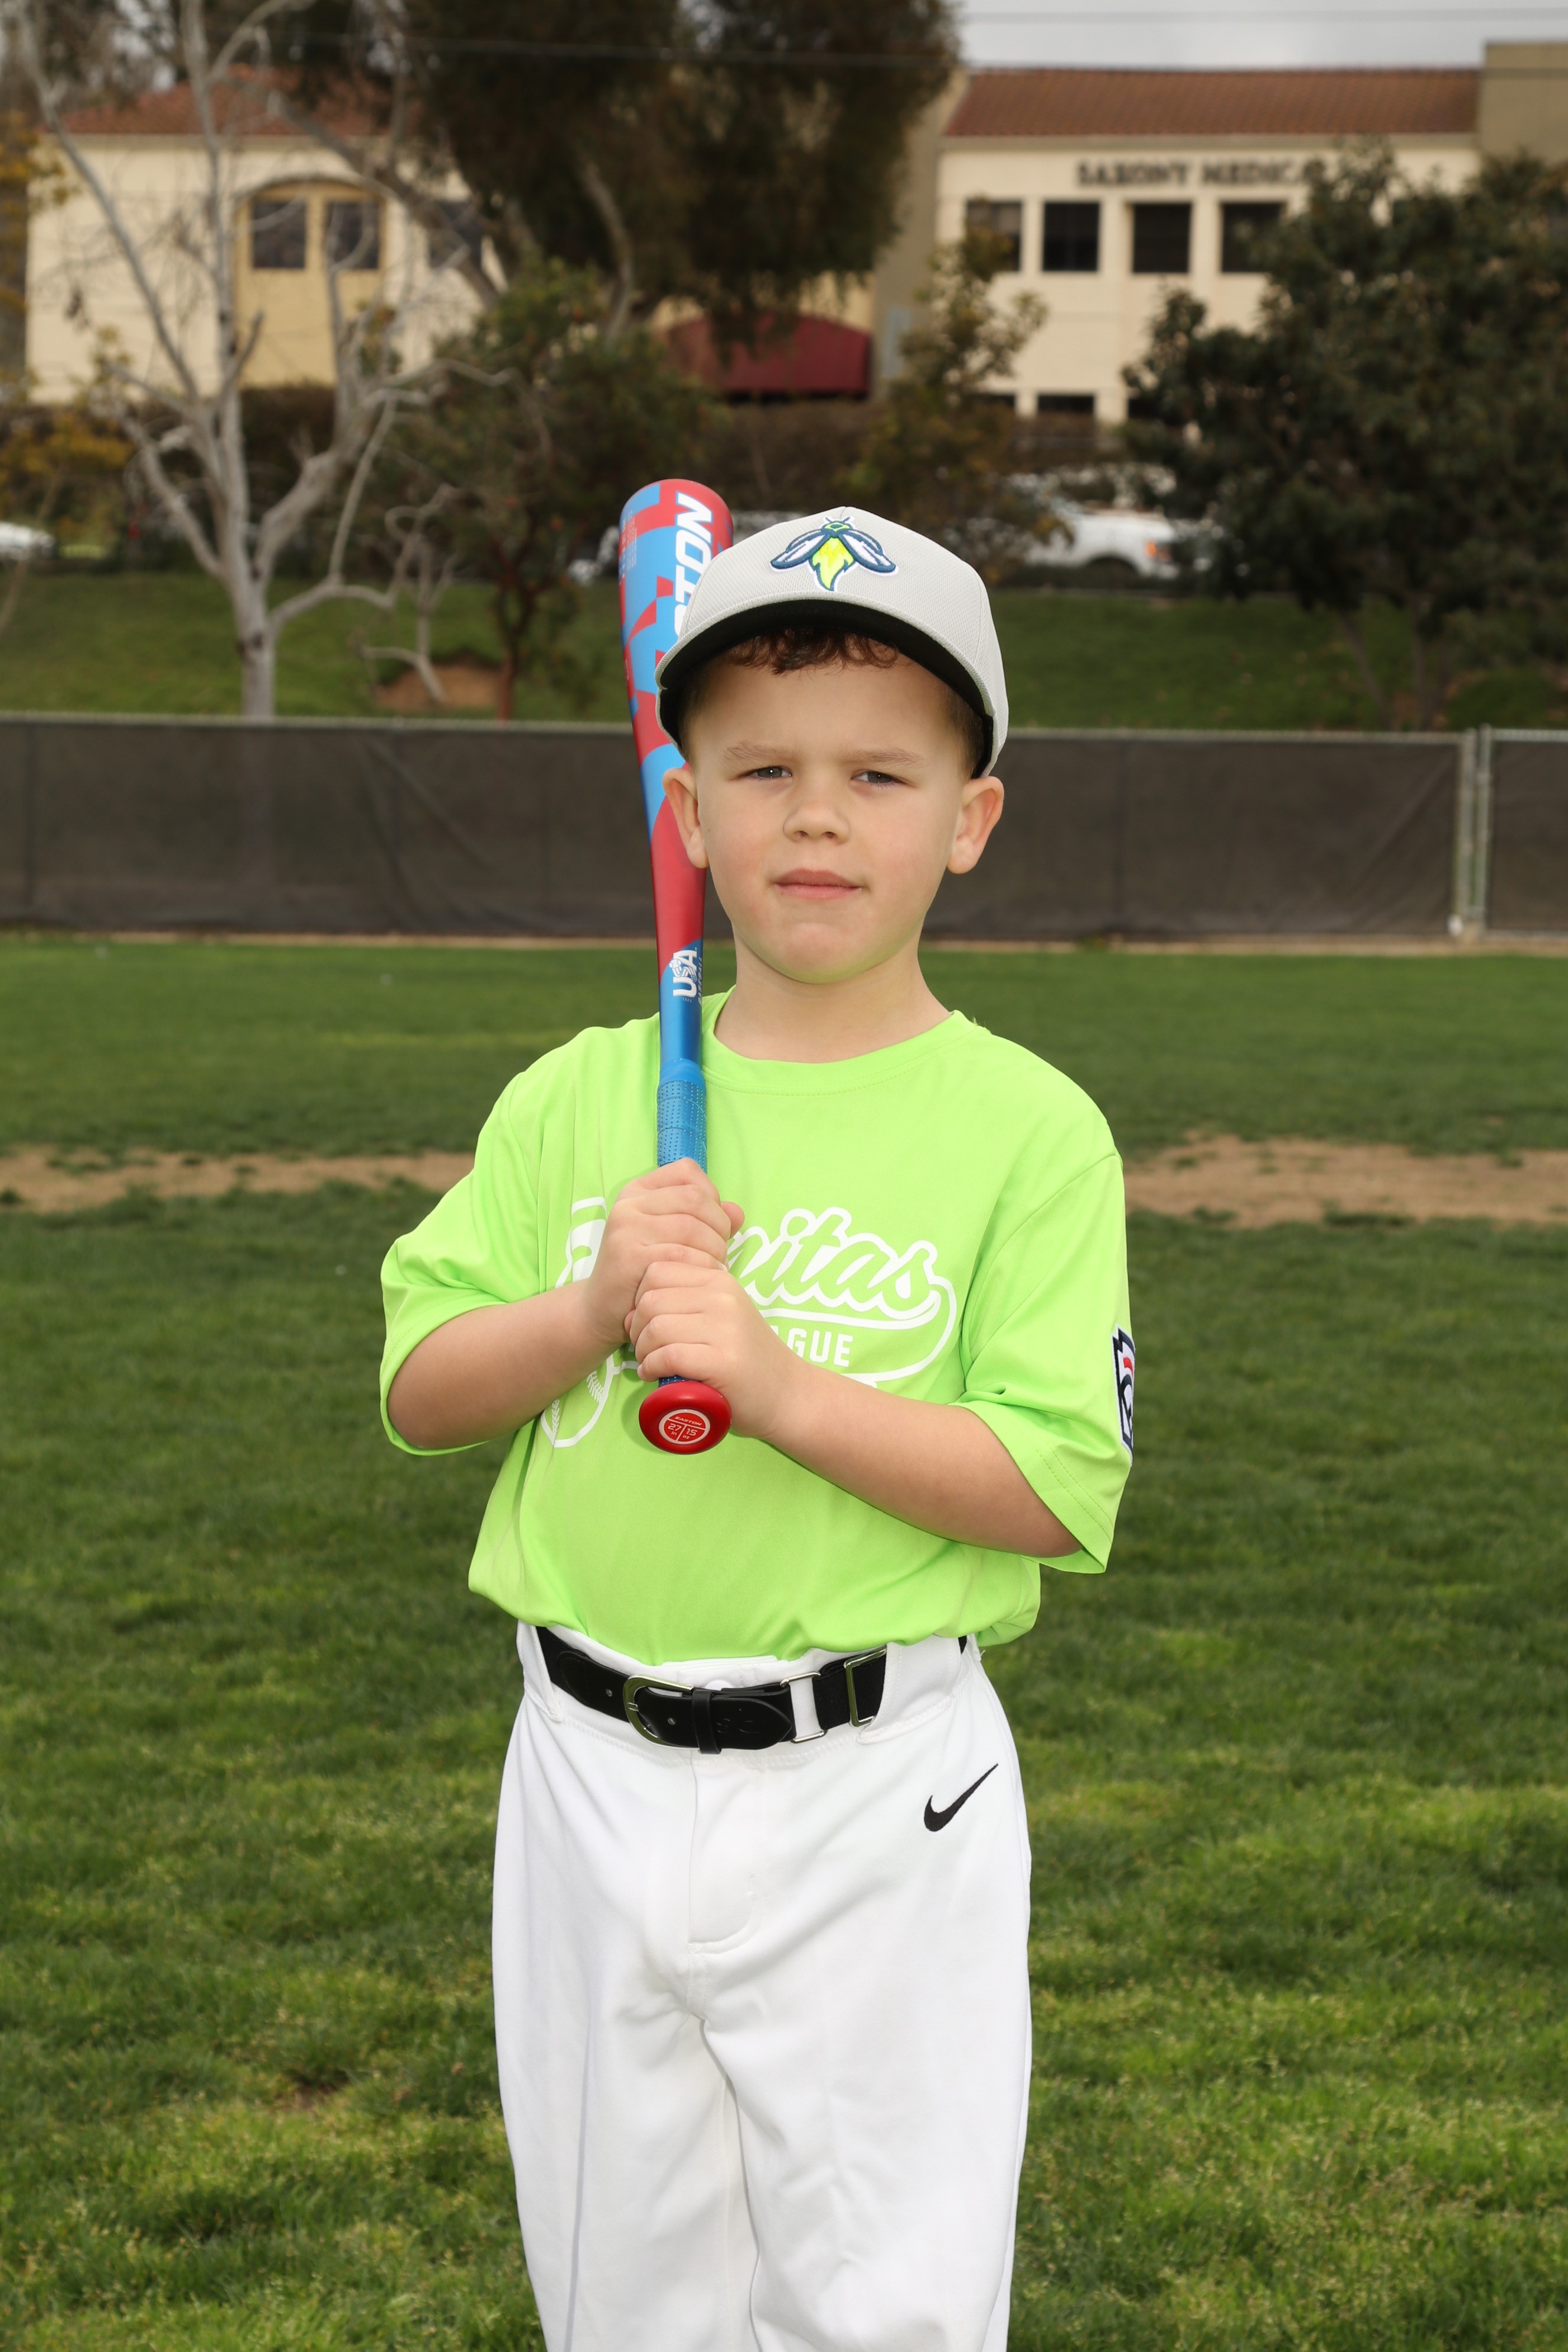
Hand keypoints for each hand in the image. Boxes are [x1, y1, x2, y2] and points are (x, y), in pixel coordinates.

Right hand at [576, 1161, 742, 1357]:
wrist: (603, 1308)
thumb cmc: (645, 1271)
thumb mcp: (675, 1237)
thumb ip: (708, 1220)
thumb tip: (737, 1212)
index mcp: (639, 1190)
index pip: (687, 1172)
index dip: (712, 1195)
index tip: (713, 1224)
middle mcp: (629, 1204)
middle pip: (695, 1199)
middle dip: (719, 1226)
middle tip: (720, 1252)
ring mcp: (626, 1228)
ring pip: (691, 1227)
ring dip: (714, 1250)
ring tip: (713, 1267)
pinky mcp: (628, 1257)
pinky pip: (680, 1255)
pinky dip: (701, 1268)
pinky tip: (702, 1279)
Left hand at [627, 1254, 805, 1441]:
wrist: (786, 1394)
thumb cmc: (744, 1359)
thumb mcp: (720, 1316)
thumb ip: (685, 1303)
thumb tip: (634, 1310)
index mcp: (719, 1281)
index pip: (657, 1271)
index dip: (639, 1299)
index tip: (646, 1324)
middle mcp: (723, 1298)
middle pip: (651, 1300)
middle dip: (637, 1328)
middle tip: (645, 1348)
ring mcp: (725, 1329)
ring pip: (657, 1327)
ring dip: (643, 1350)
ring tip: (650, 1363)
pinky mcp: (723, 1362)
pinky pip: (669, 1355)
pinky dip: (652, 1367)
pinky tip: (654, 1375)